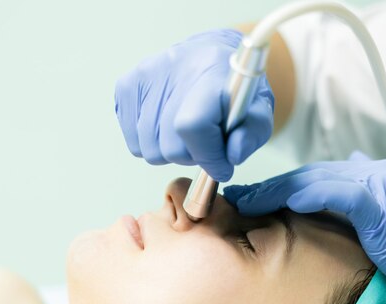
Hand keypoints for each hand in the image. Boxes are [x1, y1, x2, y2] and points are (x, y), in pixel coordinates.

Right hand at [114, 29, 273, 181]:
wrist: (210, 56)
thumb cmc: (234, 89)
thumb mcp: (258, 111)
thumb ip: (251, 135)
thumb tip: (230, 158)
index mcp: (209, 72)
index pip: (192, 126)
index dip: (207, 155)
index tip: (221, 165)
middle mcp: (171, 69)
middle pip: (170, 146)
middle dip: (192, 156)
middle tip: (206, 142)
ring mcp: (143, 77)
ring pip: (149, 150)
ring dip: (170, 151)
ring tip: (187, 133)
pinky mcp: (126, 87)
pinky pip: (134, 142)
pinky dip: (153, 143)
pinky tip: (168, 126)